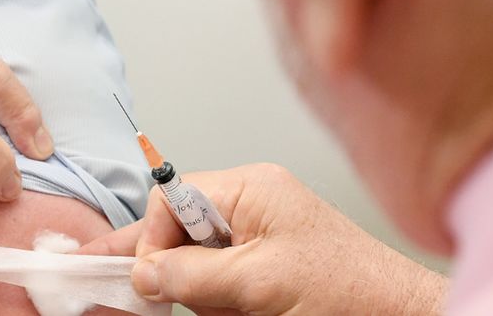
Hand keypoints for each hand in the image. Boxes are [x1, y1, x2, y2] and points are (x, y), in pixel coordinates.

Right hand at [80, 164, 447, 314]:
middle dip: (175, 269)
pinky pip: (220, 278)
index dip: (152, 240)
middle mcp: (251, 203)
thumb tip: (141, 273)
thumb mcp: (258, 283)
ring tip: (236, 309)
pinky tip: (238, 310)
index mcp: (250, 188)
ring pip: (196, 261)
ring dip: (203, 294)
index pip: (172, 198)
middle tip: (156, 299)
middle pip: (179, 229)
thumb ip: (193, 275)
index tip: (148, 282)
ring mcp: (259, 234)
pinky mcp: (267, 263)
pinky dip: (220, 301)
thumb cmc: (351, 291)